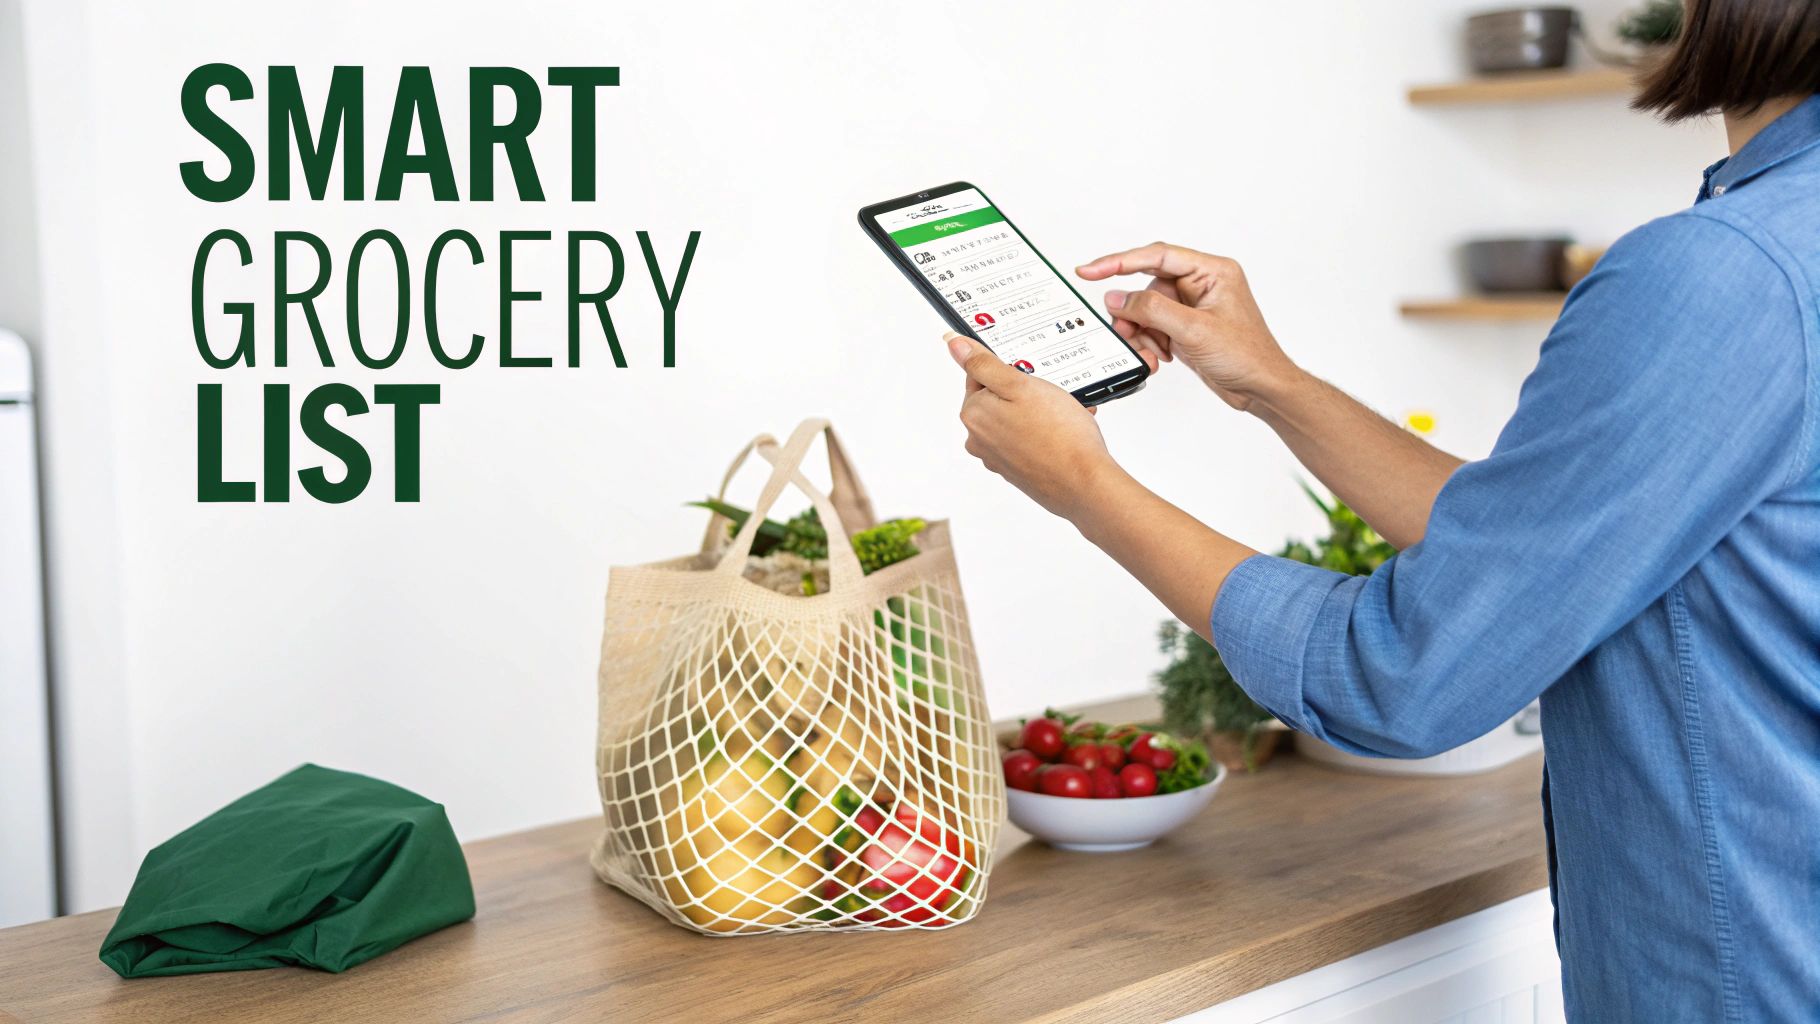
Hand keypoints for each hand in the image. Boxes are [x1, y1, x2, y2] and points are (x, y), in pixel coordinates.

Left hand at [947, 332, 1116, 520]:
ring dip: (1041, 411)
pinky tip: (1067, 430)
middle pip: (999, 398)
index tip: (1030, 374)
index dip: (1010, 369)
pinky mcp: (1016, 470)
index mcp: (973, 414)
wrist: (1085, 484)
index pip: (980, 375)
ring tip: (1067, 413)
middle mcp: (979, 438)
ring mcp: (997, 457)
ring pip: (1017, 419)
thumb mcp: (1020, 384)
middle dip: (1027, 392)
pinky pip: (1028, 440)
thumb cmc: (1059, 435)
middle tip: (1053, 394)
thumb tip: (954, 345)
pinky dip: (1045, 432)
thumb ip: (984, 364)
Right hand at [1076, 243, 1300, 411]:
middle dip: (1134, 313)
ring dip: (1142, 333)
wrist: (1262, 388)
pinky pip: (1154, 327)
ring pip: (1147, 310)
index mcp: (1211, 271)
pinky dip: (1149, 343)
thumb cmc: (1247, 355)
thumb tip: (1117, 298)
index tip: (1090, 271)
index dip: (1119, 261)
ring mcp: (1192, 307)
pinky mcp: (1186, 327)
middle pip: (1148, 286)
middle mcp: (1201, 284)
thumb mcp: (1194, 330)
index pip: (1157, 256)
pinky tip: (1160, 357)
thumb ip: (1152, 310)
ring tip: (1152, 353)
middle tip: (1124, 331)